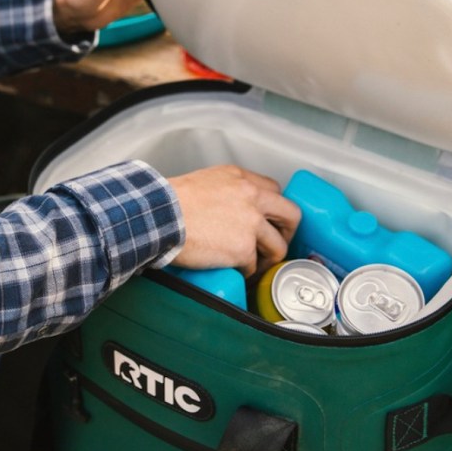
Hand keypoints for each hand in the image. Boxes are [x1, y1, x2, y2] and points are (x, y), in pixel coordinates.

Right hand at [167, 165, 300, 277]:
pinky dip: (245, 272)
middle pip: (290, 215)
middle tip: (276, 244)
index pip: (274, 190)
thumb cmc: (170, 202)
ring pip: (277, 246)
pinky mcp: (243, 249)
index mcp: (240, 178)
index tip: (270, 220)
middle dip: (287, 233)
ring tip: (256, 265)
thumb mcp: (203, 182)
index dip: (274, 209)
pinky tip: (236, 272)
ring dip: (268, 258)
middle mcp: (251, 197)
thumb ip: (224, 191)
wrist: (160, 217)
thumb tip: (228, 208)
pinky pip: (253, 266)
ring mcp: (251, 223)